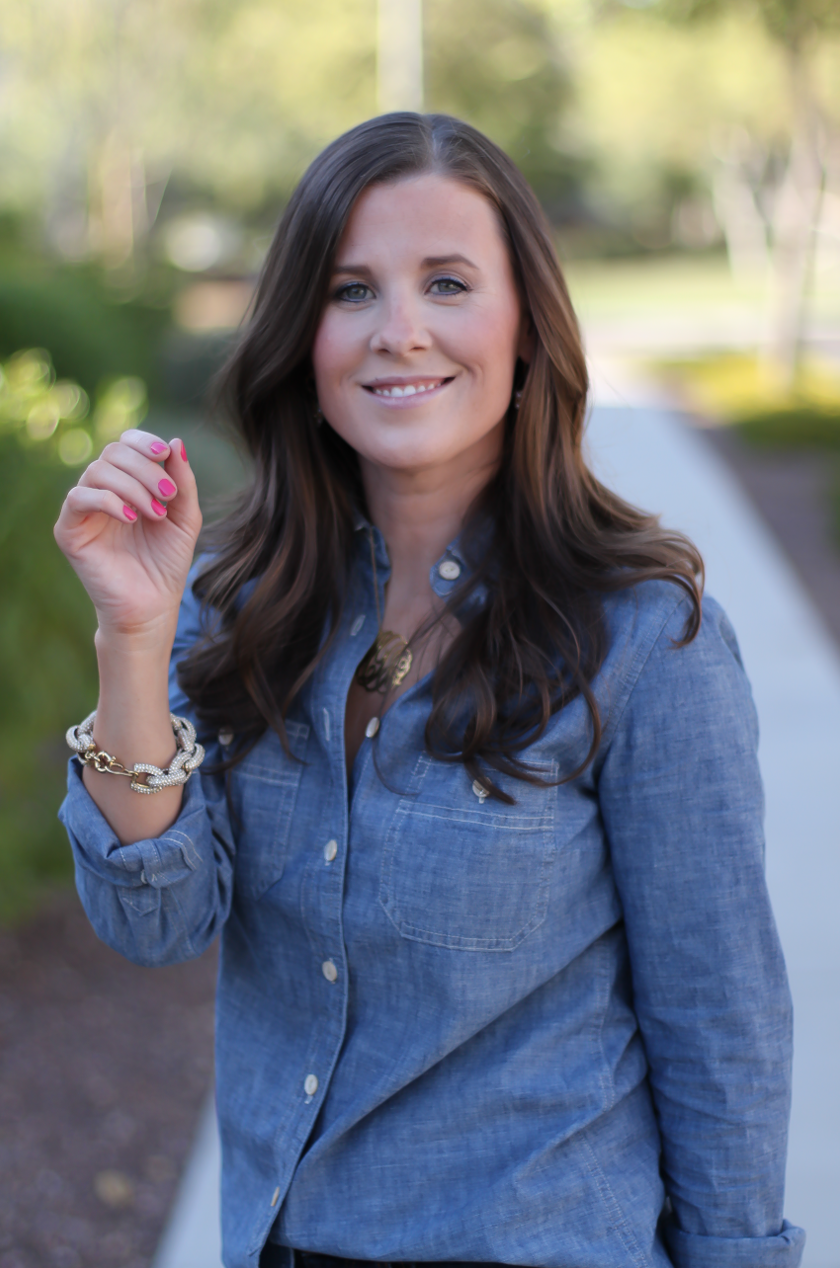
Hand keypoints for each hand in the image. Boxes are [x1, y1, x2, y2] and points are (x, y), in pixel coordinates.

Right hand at [54, 430, 201, 641]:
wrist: (153, 606)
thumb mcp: (185, 518)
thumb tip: (175, 441)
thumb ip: (183, 482)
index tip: (164, 453)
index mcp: (126, 484)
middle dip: (145, 469)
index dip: (142, 442)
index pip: (124, 445)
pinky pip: (79, 498)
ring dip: (132, 486)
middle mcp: (101, 492)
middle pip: (112, 453)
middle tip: (168, 495)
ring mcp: (83, 510)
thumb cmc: (167, 563)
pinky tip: (132, 518)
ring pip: (97, 471)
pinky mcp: (69, 530)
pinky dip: (108, 500)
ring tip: (156, 514)